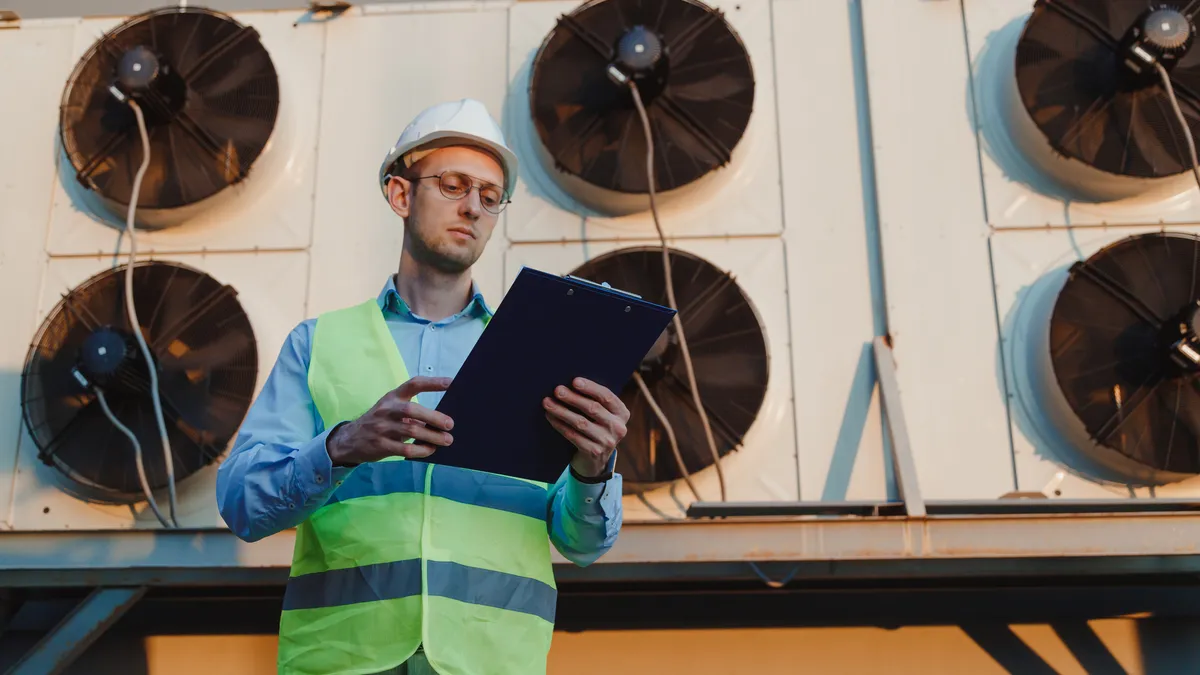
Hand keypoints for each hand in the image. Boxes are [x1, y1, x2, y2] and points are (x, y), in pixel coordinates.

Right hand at [327, 376, 454, 465]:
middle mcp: (387, 409)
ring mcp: (382, 427)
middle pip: (412, 410)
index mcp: (392, 397)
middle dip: (434, 417)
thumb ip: (412, 412)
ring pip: (411, 430)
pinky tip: (430, 450)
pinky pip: (405, 449)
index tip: (451, 383)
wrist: (350, 439)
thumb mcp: (391, 410)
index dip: (432, 383)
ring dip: (432, 436)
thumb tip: (440, 421)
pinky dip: (421, 450)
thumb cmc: (380, 422)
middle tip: (450, 424)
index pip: (413, 384)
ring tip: (447, 440)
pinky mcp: (381, 445)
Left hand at [543, 377, 628, 477]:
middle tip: (557, 390)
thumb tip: (570, 384)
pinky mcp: (594, 452)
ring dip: (562, 411)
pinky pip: (573, 435)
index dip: (591, 388)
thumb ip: (595, 401)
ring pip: (581, 422)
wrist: (595, 460)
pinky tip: (550, 417)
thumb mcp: (603, 416)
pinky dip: (560, 425)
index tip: (574, 381)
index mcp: (622, 413)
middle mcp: (618, 427)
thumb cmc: (596, 428)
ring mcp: (607, 441)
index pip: (607, 397)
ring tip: (548, 403)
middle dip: (572, 398)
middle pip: (593, 408)